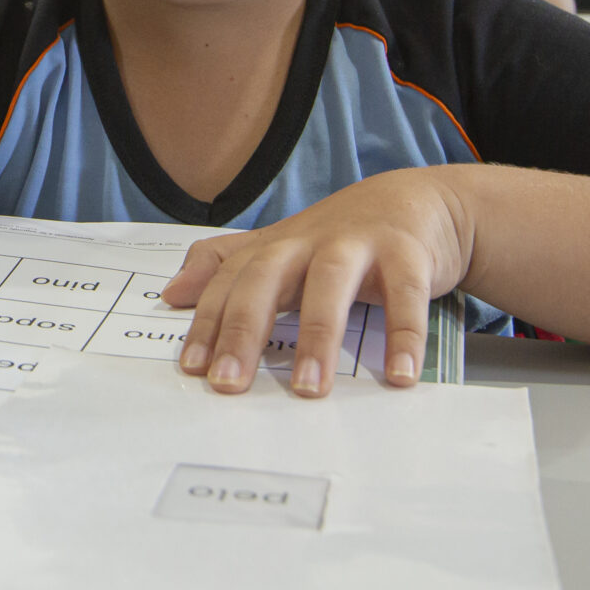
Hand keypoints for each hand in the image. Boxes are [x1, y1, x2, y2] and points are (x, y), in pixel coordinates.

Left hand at [160, 170, 472, 396]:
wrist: (419, 200)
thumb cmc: (340, 236)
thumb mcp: (279, 248)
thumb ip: (225, 266)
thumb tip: (170, 293)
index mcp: (276, 246)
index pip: (229, 281)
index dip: (208, 322)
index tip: (193, 369)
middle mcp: (310, 242)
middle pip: (266, 278)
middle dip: (243, 330)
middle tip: (229, 383)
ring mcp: (359, 243)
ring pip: (330, 284)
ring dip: (317, 337)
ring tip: (307, 390)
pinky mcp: (408, 253)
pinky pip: (406, 294)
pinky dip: (404, 335)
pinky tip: (401, 376)